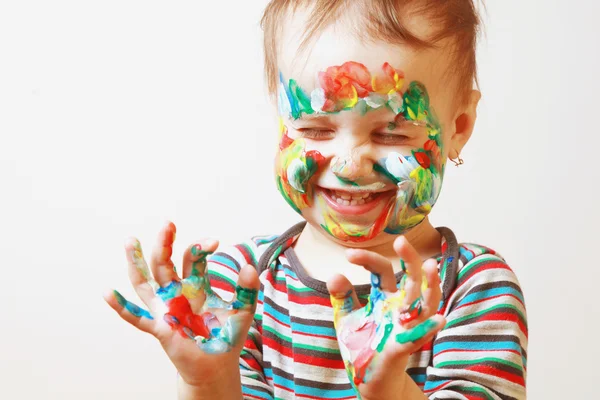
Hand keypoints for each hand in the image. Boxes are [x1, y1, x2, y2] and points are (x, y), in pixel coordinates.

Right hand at [104, 222, 259, 390]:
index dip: (200, 247)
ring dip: (136, 262)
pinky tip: (108, 293)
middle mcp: (177, 293)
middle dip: (165, 242)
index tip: (214, 242)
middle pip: (164, 262)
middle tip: (168, 223)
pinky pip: (138, 317)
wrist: (217, 365)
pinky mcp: (161, 328)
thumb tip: (250, 266)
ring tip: (129, 241)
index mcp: (195, 285)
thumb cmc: (226, 336)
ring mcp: (166, 309)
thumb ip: (247, 288)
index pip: (192, 258)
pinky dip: (122, 306)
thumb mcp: (243, 310)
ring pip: (145, 282)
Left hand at [327, 236, 444, 399]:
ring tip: (430, 266)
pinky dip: (429, 328)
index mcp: (385, 299)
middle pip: (411, 279)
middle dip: (410, 259)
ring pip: (425, 303)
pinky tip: (438, 319)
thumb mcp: (347, 317)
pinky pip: (419, 337)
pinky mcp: (402, 347)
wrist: (366, 378)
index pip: (383, 271)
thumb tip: (335, 274)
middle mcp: (399, 309)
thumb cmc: (361, 346)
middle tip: (401, 240)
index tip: (349, 255)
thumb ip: (343, 296)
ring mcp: (404, 326)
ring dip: (430, 286)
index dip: (368, 260)